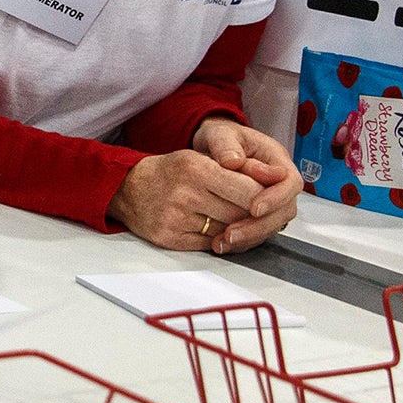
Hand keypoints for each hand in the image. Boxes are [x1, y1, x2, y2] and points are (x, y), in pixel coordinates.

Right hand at [107, 149, 263, 252]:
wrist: (127, 188)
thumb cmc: (168, 172)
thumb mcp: (199, 159)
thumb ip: (235, 170)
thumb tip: (275, 180)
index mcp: (196, 169)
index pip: (249, 191)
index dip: (265, 198)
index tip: (268, 199)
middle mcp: (186, 194)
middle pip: (241, 215)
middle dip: (253, 216)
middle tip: (255, 212)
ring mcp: (177, 219)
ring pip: (229, 232)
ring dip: (238, 229)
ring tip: (234, 219)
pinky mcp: (171, 238)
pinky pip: (210, 244)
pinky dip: (219, 239)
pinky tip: (215, 229)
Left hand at [191, 116, 300, 251]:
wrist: (213, 146)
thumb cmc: (220, 137)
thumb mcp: (219, 134)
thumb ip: (225, 146)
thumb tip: (233, 161)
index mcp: (276, 159)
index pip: (290, 182)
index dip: (276, 198)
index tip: (254, 208)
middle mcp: (279, 182)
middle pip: (285, 210)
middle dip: (261, 225)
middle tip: (234, 233)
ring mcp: (271, 199)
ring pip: (273, 224)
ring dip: (251, 236)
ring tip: (225, 241)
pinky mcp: (259, 213)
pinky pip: (258, 230)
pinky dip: (242, 240)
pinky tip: (222, 243)